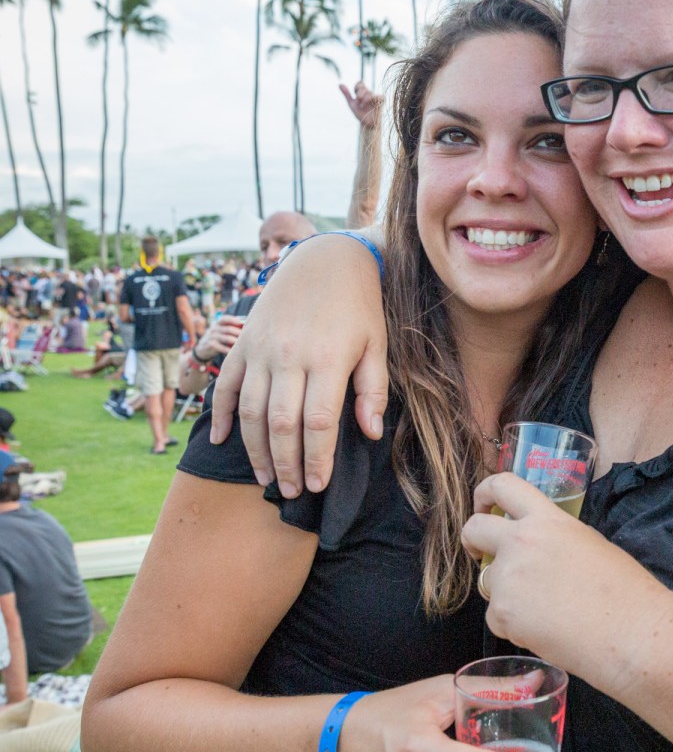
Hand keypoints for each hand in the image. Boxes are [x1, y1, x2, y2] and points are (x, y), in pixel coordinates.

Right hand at [194, 315, 245, 362]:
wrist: (202, 349)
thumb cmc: (218, 339)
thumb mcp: (221, 332)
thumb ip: (231, 328)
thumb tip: (248, 327)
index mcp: (218, 324)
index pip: (224, 319)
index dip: (233, 320)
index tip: (241, 322)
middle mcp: (214, 329)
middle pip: (227, 329)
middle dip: (237, 332)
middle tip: (246, 336)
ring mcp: (211, 337)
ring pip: (225, 338)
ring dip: (234, 341)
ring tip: (242, 343)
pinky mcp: (210, 345)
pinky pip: (220, 347)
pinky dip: (228, 350)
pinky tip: (234, 352)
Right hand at [209, 236, 388, 496]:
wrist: (323, 260)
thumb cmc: (357, 307)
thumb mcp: (377, 344)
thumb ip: (373, 390)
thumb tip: (369, 434)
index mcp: (328, 359)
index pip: (319, 422)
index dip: (318, 459)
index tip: (318, 485)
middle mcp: (289, 355)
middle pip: (282, 424)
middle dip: (285, 465)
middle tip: (291, 492)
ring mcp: (261, 349)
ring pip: (250, 411)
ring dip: (255, 450)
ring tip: (264, 478)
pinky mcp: (243, 343)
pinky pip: (225, 385)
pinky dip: (218, 415)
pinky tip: (219, 441)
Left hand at [340, 81, 382, 128]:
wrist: (366, 123)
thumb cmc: (360, 113)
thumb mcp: (351, 103)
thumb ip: (347, 94)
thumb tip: (339, 84)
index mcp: (362, 93)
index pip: (360, 84)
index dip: (357, 87)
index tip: (355, 95)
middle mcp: (369, 94)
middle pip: (364, 88)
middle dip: (359, 94)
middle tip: (358, 101)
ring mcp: (375, 97)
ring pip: (370, 92)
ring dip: (365, 99)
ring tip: (362, 105)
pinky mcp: (381, 102)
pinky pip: (380, 96)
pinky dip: (375, 98)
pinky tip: (370, 102)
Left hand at [462, 474, 665, 676]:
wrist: (631, 633)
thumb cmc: (624, 591)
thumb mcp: (588, 543)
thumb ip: (553, 538)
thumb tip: (536, 551)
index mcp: (548, 520)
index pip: (503, 485)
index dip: (484, 493)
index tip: (484, 508)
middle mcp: (522, 541)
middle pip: (474, 528)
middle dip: (472, 541)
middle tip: (481, 554)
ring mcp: (509, 577)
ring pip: (487, 581)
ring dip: (505, 593)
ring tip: (543, 610)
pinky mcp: (503, 613)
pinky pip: (495, 617)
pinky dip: (513, 626)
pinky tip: (545, 631)